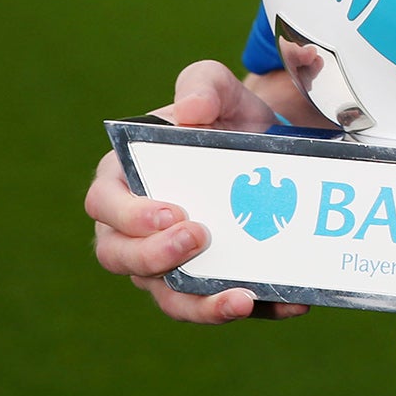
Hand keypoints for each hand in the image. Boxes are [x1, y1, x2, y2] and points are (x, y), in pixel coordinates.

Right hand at [84, 59, 308, 323]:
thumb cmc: (223, 116)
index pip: (105, 205)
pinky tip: (291, 303)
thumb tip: (191, 112)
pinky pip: (223, 305)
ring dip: (201, 305)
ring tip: (241, 299)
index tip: (171, 212)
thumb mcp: (216, 87)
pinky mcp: (209, 283)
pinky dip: (257, 309)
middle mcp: (136, 231)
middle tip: (200, 238)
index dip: (129, 216)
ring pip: (170, 298)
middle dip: (157, 258)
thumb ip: (201, 85)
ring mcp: (170, 264)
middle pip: (125, 259)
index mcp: (123, 181)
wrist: (268, 144)